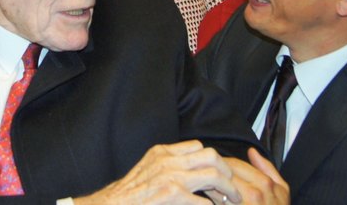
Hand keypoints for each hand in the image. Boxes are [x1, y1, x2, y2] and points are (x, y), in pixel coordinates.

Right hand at [73, 141, 241, 204]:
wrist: (114, 204)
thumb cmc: (130, 192)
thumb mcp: (149, 169)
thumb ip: (169, 165)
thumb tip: (192, 170)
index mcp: (162, 152)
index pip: (197, 146)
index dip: (212, 160)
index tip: (218, 173)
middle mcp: (168, 161)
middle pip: (211, 155)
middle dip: (227, 171)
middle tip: (232, 185)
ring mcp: (171, 177)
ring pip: (213, 175)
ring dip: (227, 189)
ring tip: (233, 199)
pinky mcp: (172, 195)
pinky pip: (203, 201)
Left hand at [206, 148, 287, 204]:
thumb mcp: (282, 191)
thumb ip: (267, 169)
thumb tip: (252, 152)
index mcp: (265, 184)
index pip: (234, 163)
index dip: (222, 163)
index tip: (216, 165)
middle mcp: (253, 194)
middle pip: (222, 173)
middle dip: (213, 171)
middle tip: (207, 171)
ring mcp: (241, 204)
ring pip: (216, 185)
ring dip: (209, 182)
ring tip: (207, 183)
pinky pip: (216, 200)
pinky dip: (210, 196)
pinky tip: (209, 195)